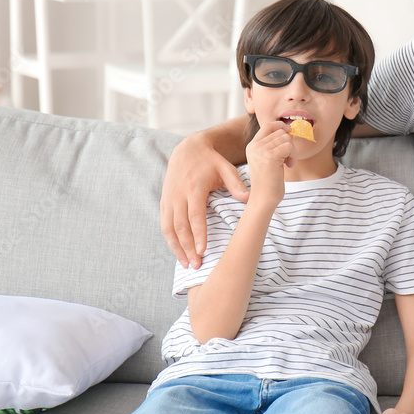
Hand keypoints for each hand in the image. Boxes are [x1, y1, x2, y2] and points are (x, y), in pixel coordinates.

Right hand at [160, 131, 248, 269]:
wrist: (188, 148)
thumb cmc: (211, 160)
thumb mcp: (226, 167)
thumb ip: (236, 184)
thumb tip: (248, 199)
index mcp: (194, 187)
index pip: (195, 215)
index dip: (198, 234)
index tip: (202, 251)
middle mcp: (178, 194)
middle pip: (180, 226)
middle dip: (187, 248)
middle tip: (196, 265)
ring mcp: (169, 198)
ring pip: (169, 228)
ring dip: (176, 248)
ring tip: (186, 264)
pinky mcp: (164, 201)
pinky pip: (164, 224)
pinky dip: (170, 240)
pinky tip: (178, 252)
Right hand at [243, 122, 295, 208]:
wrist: (263, 199)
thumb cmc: (268, 182)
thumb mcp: (266, 159)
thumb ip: (273, 145)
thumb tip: (289, 130)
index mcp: (252, 145)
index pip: (268, 125)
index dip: (281, 126)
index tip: (288, 136)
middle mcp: (255, 146)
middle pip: (280, 131)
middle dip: (289, 143)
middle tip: (288, 158)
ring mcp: (262, 150)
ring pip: (287, 138)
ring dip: (292, 151)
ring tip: (288, 163)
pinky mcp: (271, 156)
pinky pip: (290, 146)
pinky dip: (293, 155)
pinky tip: (289, 165)